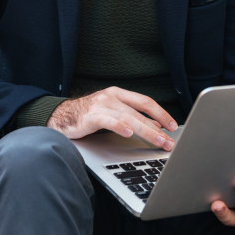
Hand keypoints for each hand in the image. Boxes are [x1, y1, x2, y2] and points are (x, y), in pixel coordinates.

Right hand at [46, 86, 177, 150]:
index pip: (145, 102)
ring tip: (158, 141)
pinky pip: (109, 121)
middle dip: (157, 128)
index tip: (173, 126)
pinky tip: (129, 134)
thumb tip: (155, 127)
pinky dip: (120, 127)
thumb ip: (132, 117)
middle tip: (169, 140)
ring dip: (146, 131)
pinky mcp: (91, 117)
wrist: (61, 117)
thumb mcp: (112, 113)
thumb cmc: (88, 116)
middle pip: (139, 112)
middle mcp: (111, 97)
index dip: (161, 113)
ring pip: (129, 118)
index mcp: (118, 94)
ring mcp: (101, 105)